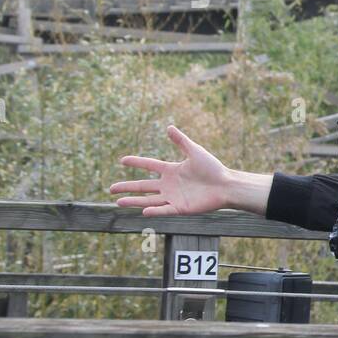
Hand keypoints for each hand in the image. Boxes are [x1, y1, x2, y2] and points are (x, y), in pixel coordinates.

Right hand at [109, 125, 232, 215]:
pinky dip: (154, 211)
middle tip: (111, 188)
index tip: (122, 160)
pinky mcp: (181, 208)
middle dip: (127, 187)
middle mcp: (170, 184)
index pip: (150, 165)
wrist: (226, 185)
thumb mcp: (195, 152)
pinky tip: (143, 211)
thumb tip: (169, 127)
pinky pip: (164, 210)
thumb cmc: (213, 168)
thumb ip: (181, 141)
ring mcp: (174, 197)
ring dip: (134, 201)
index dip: (137, 162)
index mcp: (172, 170)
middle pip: (144, 186)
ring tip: (118, 202)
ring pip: (149, 200)